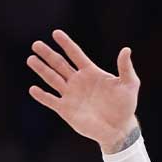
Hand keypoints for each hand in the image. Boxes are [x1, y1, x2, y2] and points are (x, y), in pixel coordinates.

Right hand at [27, 29, 140, 152]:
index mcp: (91, 72)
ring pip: (52, 79)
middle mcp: (78, 81)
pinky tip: (33, 89)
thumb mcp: (130, 84)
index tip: (56, 33)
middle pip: (59, 64)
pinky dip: (42, 96)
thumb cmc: (126, 105)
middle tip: (36, 44)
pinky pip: (50, 100)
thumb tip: (126, 49)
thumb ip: (125, 67)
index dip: (66, 43)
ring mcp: (70, 95)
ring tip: (31, 59)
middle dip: (48, 54)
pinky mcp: (66, 109)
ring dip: (41, 69)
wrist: (118, 128)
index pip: (75, 54)